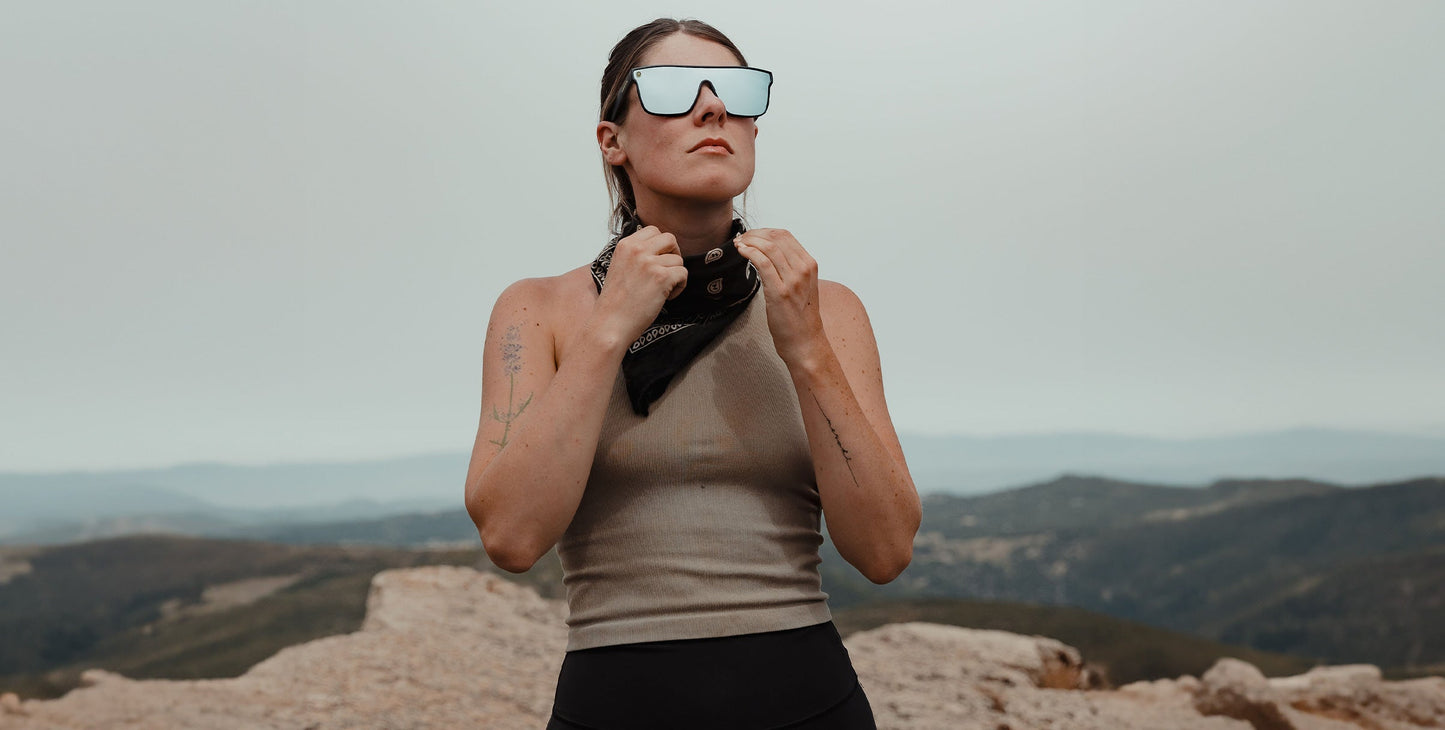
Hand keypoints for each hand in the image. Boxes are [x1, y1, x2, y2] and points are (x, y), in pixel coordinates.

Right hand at [593, 226, 686, 344]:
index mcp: (625, 245)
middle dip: (673, 254)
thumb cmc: (615, 302)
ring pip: (678, 259)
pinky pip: (683, 274)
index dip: (661, 245)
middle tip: (668, 271)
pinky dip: (680, 287)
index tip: (659, 259)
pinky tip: (666, 297)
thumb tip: (657, 248)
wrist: (611, 324)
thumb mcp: (619, 267)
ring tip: (663, 290)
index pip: (653, 230)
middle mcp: (637, 250)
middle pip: (670, 238)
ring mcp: (649, 263)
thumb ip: (635, 255)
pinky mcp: (661, 278)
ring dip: (675, 275)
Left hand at [733, 228, 828, 366]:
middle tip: (742, 238)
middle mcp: (804, 269)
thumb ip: (790, 269)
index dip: (764, 231)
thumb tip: (769, 255)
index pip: (785, 236)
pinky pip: (763, 263)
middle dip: (755, 234)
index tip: (752, 235)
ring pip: (769, 247)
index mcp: (809, 265)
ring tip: (739, 244)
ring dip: (750, 241)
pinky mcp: (780, 292)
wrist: (806, 343)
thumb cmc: (800, 318)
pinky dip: (750, 253)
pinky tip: (742, 252)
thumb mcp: (802, 286)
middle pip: (776, 238)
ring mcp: (793, 280)